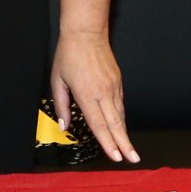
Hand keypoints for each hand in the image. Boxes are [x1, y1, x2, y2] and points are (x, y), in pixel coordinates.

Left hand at [52, 29, 139, 163]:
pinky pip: (120, 104)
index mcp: (87, 94)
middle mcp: (103, 92)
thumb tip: (64, 125)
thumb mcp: (57, 80)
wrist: (86, 32)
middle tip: (132, 159)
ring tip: (130, 150)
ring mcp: (113, 86)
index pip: (99, 125)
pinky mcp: (118, 81)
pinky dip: (121, 118)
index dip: (107, 143)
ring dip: (124, 134)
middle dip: (124, 144)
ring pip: (120, 115)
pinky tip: (121, 127)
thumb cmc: (69, 54)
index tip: (115, 157)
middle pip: (116, 124)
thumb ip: (61, 105)